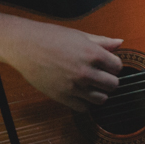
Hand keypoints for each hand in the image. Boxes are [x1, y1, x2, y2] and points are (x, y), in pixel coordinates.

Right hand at [2, 20, 122, 111]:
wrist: (24, 46)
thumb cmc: (51, 37)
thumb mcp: (79, 35)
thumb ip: (102, 42)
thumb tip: (120, 43)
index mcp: (92, 54)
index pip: (118, 67)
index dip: (113, 65)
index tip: (106, 64)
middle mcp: (86, 72)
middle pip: (113, 85)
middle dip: (109, 80)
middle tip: (100, 75)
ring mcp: (74, 86)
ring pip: (101, 99)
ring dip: (99, 92)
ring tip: (90, 85)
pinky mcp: (62, 97)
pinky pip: (84, 108)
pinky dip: (85, 102)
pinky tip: (80, 92)